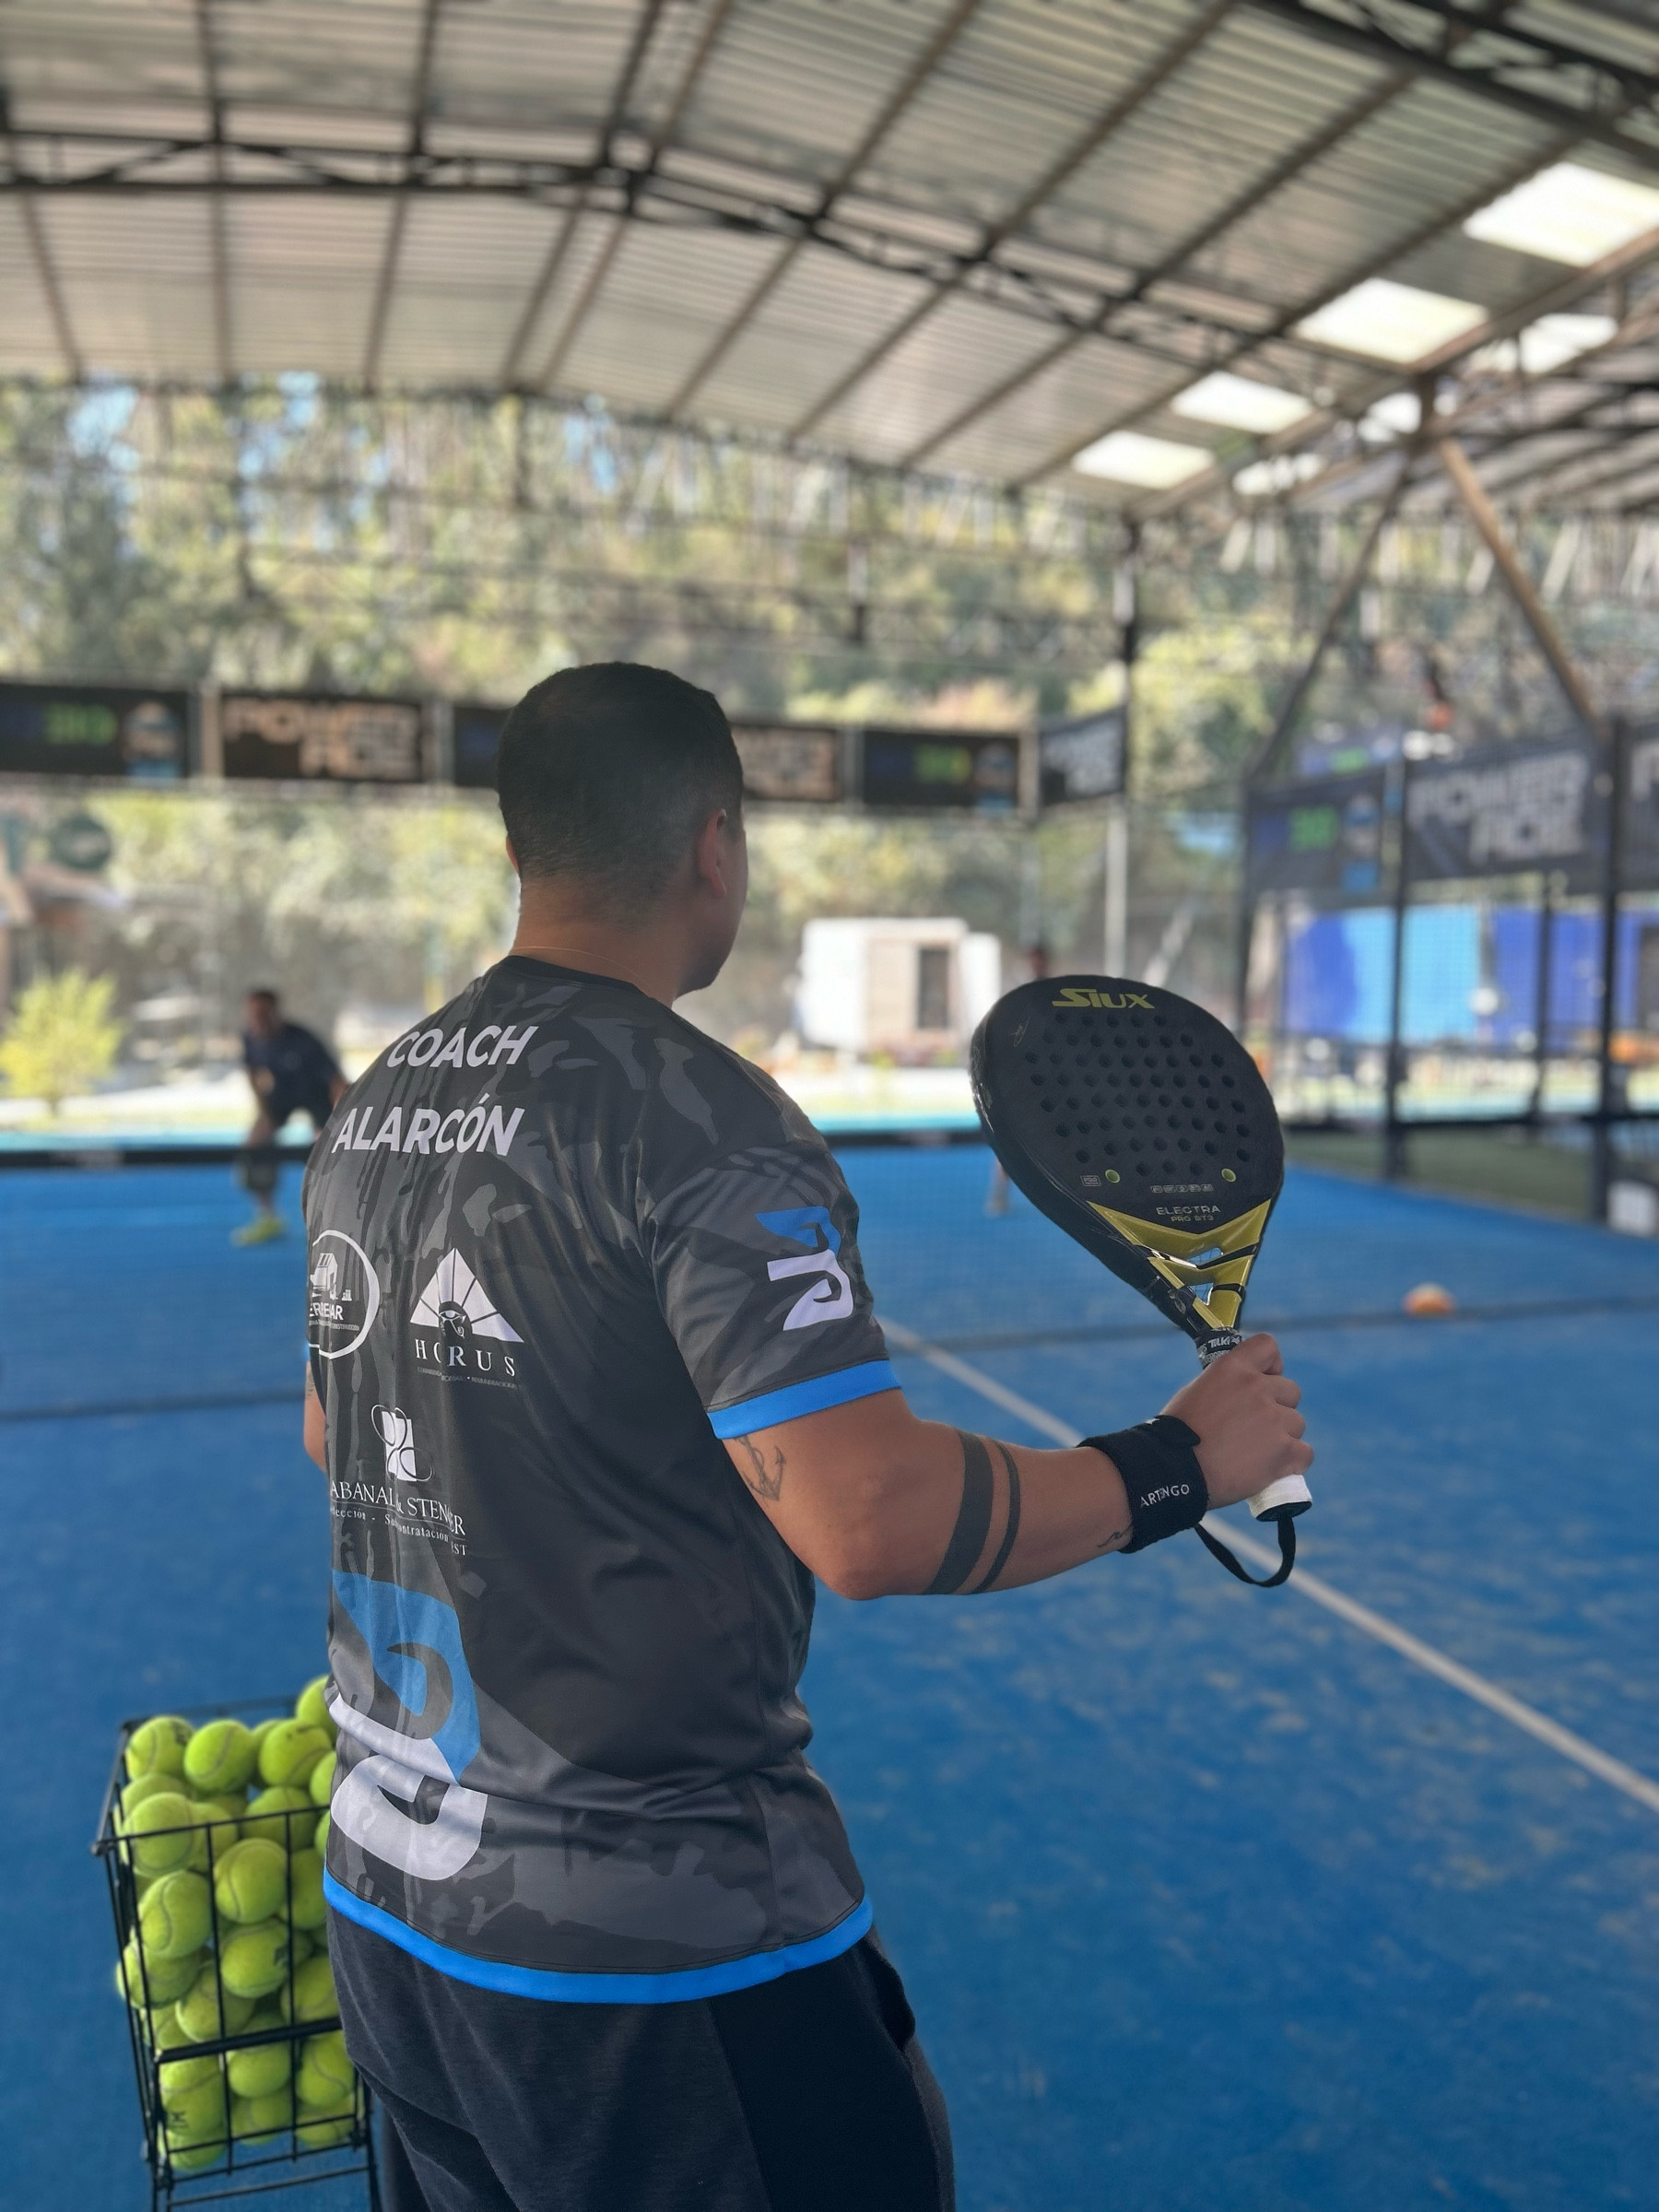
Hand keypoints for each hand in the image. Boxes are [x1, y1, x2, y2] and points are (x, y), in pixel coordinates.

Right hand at [1161, 1334, 1310, 1509]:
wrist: (1175, 1470)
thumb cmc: (1177, 1435)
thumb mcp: (1196, 1392)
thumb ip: (1226, 1386)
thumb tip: (1241, 1395)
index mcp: (1232, 1368)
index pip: (1268, 1347)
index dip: (1272, 1365)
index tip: (1265, 1380)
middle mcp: (1257, 1387)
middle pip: (1290, 1391)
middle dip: (1278, 1408)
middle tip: (1255, 1428)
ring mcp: (1273, 1419)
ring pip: (1297, 1424)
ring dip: (1283, 1437)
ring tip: (1258, 1454)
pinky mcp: (1284, 1450)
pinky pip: (1304, 1453)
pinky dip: (1292, 1462)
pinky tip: (1274, 1469)